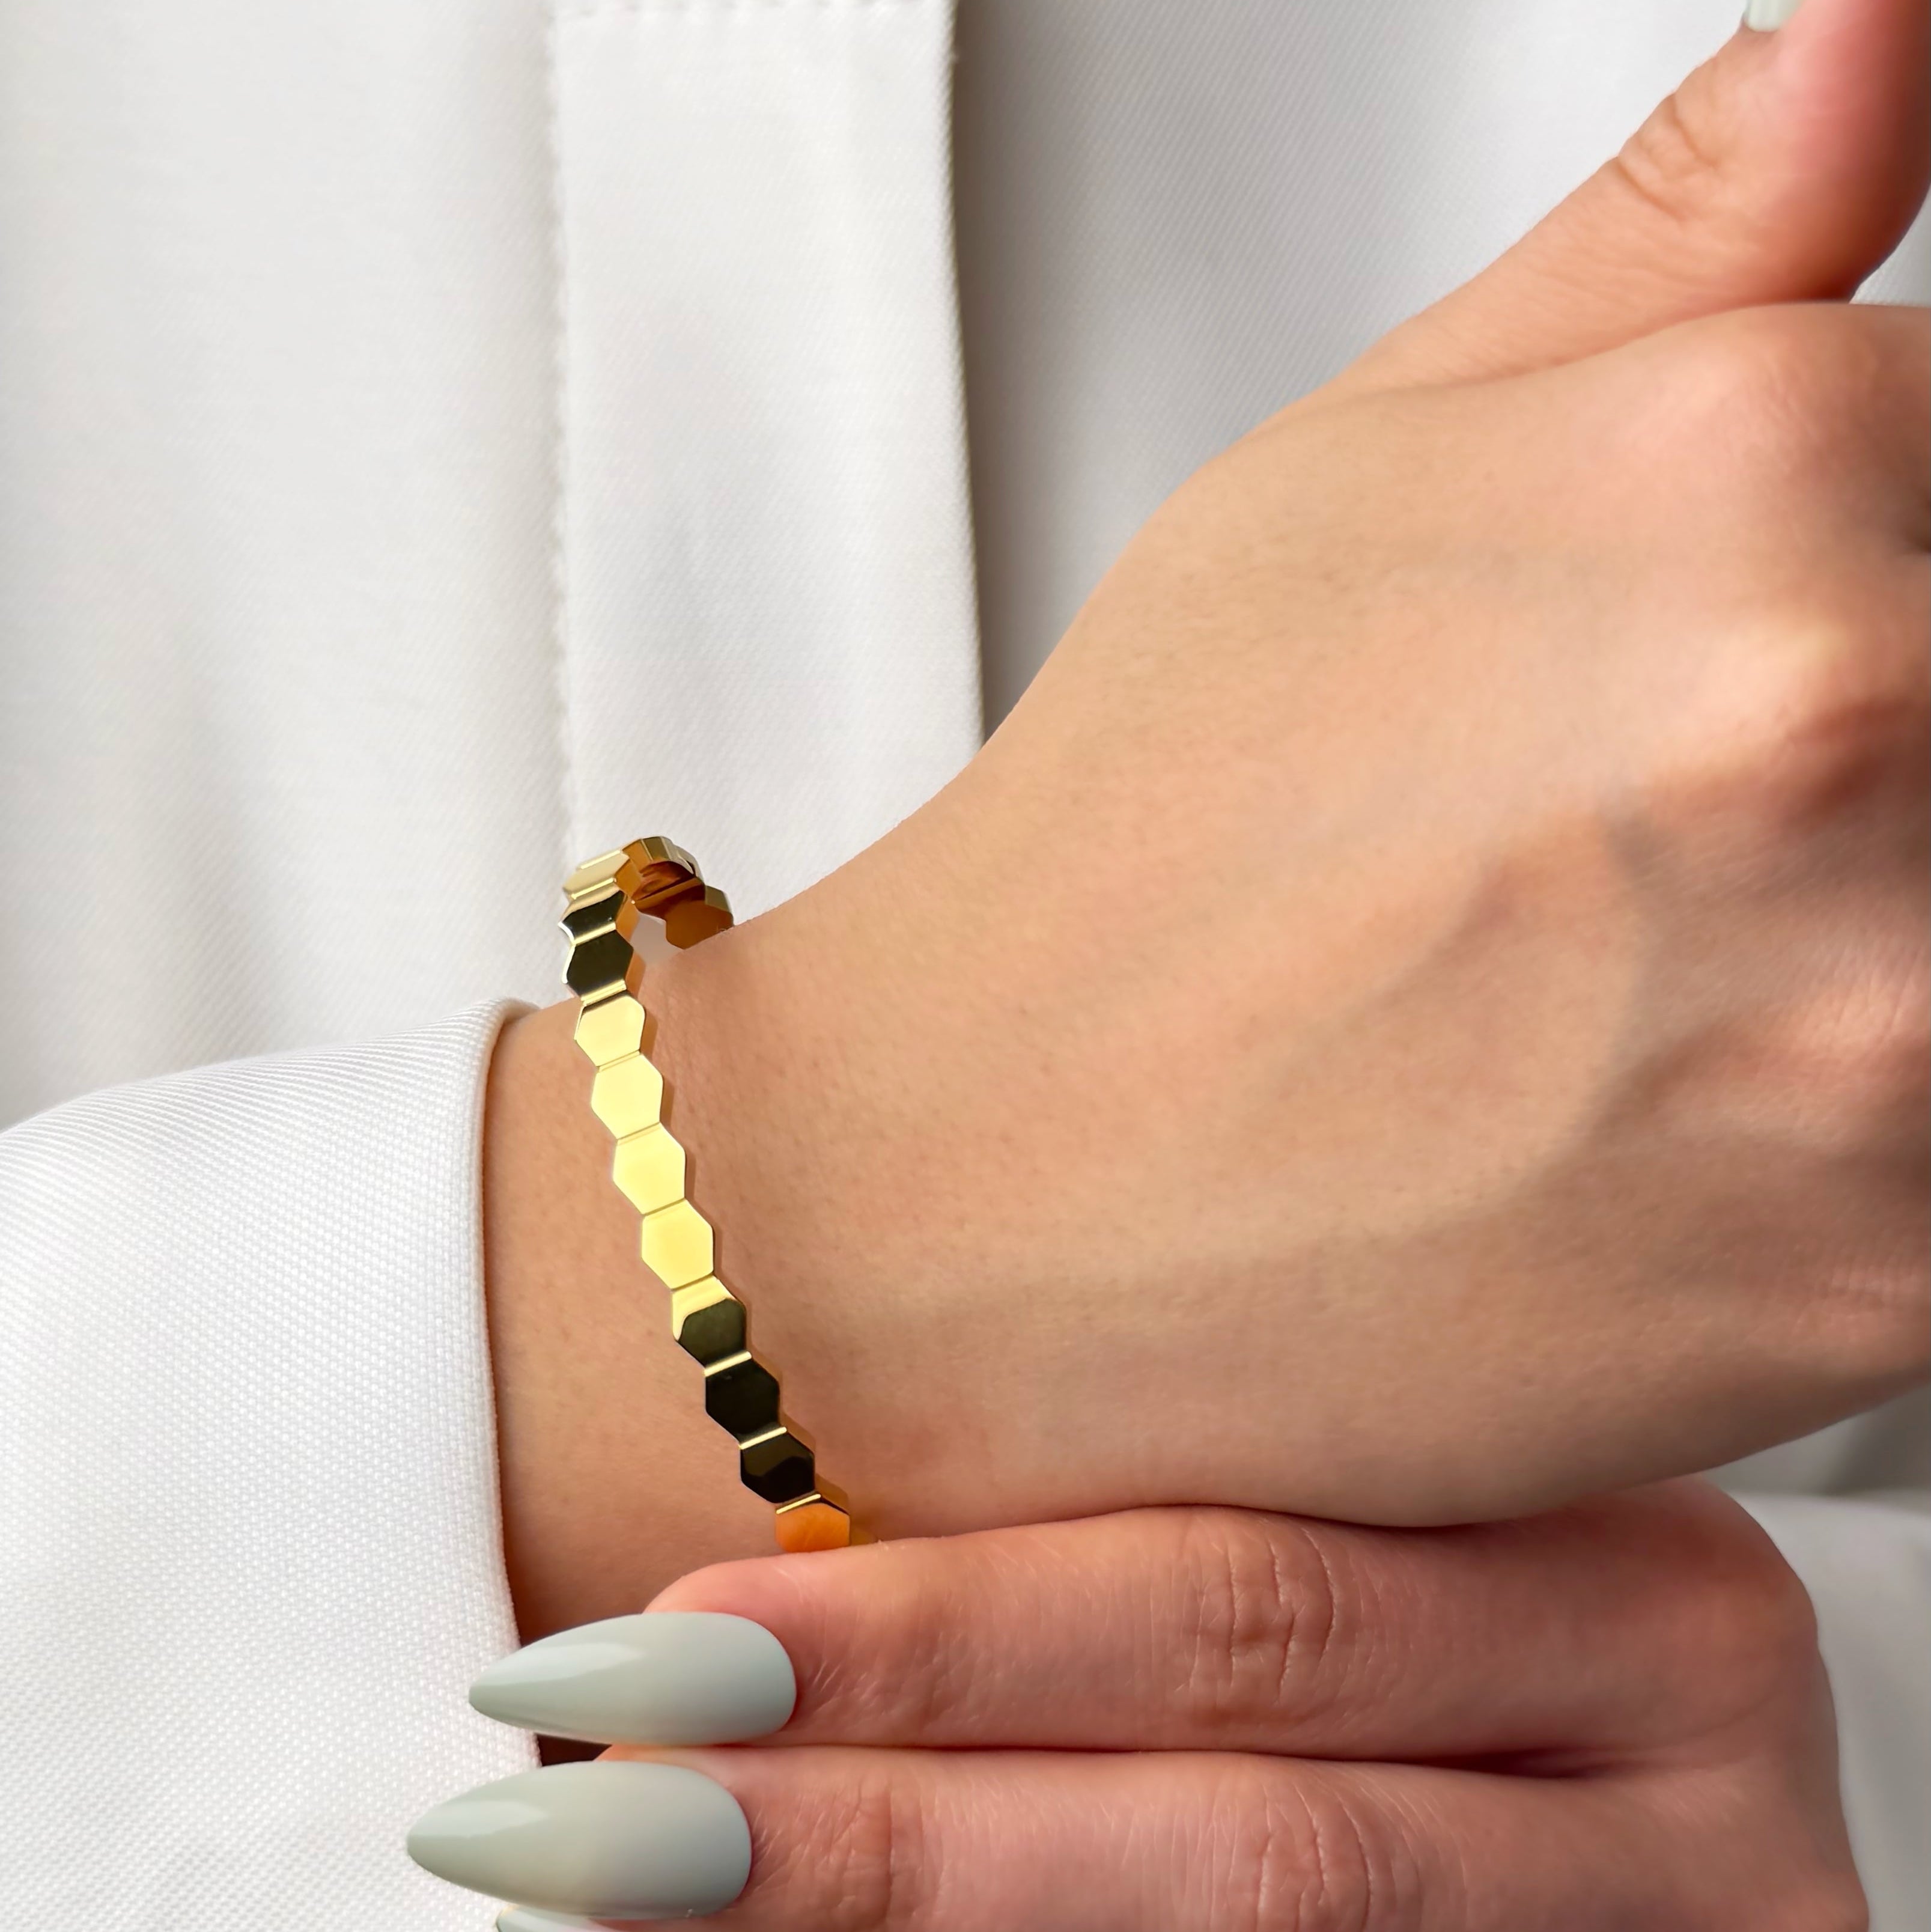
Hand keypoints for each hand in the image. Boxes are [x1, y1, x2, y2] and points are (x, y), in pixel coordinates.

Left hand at [409, 1485, 1861, 1928]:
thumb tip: (745, 1589)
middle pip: (1257, 1841)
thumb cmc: (1458, 1570)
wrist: (1611, 1745)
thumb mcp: (1383, 1510)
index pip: (1250, 1605)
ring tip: (645, 1891)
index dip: (948, 1639)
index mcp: (1637, 1583)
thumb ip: (1161, 1531)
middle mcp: (1691, 1790)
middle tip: (600, 1811)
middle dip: (899, 1837)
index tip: (660, 1631)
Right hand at [485, 0, 1929, 1626]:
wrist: (994, 1185)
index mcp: (1745, 464)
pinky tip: (1690, 1131)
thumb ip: (1678, 233)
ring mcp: (1901, 1025)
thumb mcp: (1364, 462)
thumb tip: (1875, 38)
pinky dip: (1869, 1145)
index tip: (1776, 635)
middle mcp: (1851, 716)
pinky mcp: (1895, 1272)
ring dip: (1878, 950)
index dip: (1884, 550)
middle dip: (1880, 752)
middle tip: (1678, 840)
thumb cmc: (1148, 847)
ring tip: (1674, 998)